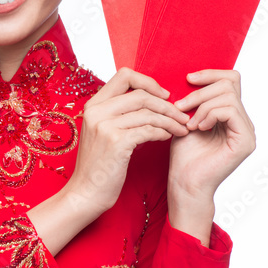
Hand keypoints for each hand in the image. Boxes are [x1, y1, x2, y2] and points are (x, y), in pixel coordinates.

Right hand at [64, 67, 189, 216]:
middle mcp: (97, 111)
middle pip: (141, 94)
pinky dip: (163, 132)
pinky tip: (168, 137)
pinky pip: (149, 129)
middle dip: (167, 105)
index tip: (164, 96)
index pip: (125, 75)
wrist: (86, 193)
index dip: (148, 82)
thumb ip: (118, 113)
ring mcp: (105, 126)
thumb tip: (150, 98)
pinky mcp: (116, 142)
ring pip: (148, 112)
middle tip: (181, 116)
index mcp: (93, 105)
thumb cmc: (99, 165)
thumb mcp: (102, 132)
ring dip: (170, 120)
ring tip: (182, 128)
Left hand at [168, 69, 255, 204]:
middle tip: (180, 107)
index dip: (210, 74)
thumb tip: (192, 76)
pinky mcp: (246, 141)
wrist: (184, 183)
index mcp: (232, 116)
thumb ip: (195, 101)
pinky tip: (198, 128)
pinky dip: (209, 114)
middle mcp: (244, 122)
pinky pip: (230, 110)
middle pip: (229, 84)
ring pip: (228, 96)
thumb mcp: (186, 120)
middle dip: (200, 91)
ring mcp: (248, 131)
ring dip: (202, 105)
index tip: (187, 79)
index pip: (231, 80)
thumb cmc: (184, 156)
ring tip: (188, 123)